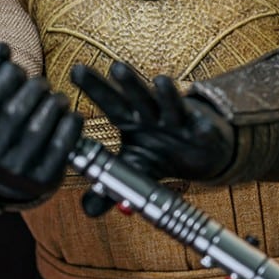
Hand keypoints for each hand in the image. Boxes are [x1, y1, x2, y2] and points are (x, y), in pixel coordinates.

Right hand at [0, 43, 82, 202]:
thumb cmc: (3, 130)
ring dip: (54, 104)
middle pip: (16, 110)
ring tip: (58, 99)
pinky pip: (61, 147)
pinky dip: (70, 125)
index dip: (8, 76)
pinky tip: (71, 116)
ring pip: (38, 128)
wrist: (11, 182)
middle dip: (35, 89)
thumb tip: (2, 49)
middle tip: (43, 85)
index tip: (17, 71)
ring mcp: (17, 169)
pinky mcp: (43, 179)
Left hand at [71, 61, 235, 215]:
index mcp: (131, 120)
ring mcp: (179, 121)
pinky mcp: (203, 133)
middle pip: (138, 97)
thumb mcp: (132, 169)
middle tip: (116, 67)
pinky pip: (203, 131)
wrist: (199, 152)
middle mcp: (152, 115)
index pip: (109, 102)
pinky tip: (201, 127)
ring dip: (167, 96)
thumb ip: (109, 188)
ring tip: (161, 81)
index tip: (75, 70)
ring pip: (172, 106)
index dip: (94, 88)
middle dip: (128, 83)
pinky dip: (203, 130)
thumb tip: (86, 211)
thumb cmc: (159, 154)